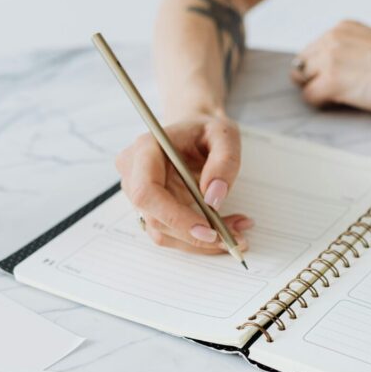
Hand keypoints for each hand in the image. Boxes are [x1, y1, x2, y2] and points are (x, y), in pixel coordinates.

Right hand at [115, 114, 252, 252]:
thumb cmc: (206, 130)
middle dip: (194, 236)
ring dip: (199, 242)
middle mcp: (134, 173)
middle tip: (233, 238)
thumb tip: (213, 198)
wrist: (195, 131)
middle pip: (155, 218)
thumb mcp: (224, 135)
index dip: (175, 217)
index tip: (209, 231)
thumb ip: (224, 162)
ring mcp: (139, 193)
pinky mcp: (151, 208)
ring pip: (163, 232)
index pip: (147, 192)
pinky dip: (197, 238)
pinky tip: (225, 230)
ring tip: (236, 232)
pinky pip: (171, 233)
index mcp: (146, 149)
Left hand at [290, 20, 370, 116]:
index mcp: (343, 27)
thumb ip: (350, 51)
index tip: (336, 81)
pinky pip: (309, 98)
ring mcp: (330, 59)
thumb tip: (333, 71)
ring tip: (344, 99)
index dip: (320, 69)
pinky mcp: (332, 81)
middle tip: (338, 94)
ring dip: (318, 93)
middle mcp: (332, 38)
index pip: (311, 50)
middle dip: (314, 80)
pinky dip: (322, 105)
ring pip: (303, 81)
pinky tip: (344, 105)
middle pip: (302, 65)